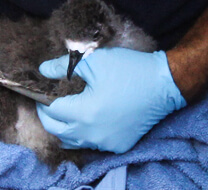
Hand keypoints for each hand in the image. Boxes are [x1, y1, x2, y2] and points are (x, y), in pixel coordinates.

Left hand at [35, 48, 185, 152]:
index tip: (42, 91)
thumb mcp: (93, 61)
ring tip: (64, 112)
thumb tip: (43, 71)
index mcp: (84, 113)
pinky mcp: (119, 146)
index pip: (50, 112)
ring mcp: (107, 143)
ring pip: (73, 142)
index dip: (42, 100)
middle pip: (58, 131)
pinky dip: (84, 135)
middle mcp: (93, 134)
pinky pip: (93, 144)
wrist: (165, 84)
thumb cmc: (130, 70)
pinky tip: (86, 121)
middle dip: (49, 116)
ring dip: (64, 128)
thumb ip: (63, 67)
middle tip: (48, 102)